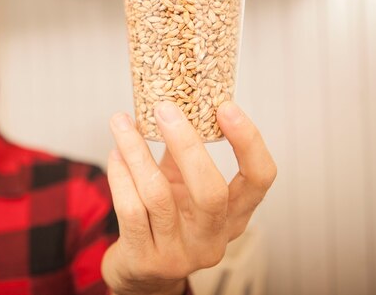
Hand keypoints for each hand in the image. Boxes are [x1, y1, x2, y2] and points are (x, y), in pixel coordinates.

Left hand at [102, 101, 276, 294]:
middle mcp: (213, 238)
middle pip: (211, 190)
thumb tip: (173, 102)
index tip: (225, 106)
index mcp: (234, 215)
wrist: (141, 272)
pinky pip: (130, 209)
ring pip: (158, 196)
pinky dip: (119, 175)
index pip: (260, 179)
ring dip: (137, 151)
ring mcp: (180, 253)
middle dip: (186, 143)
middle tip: (164, 108)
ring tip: (121, 123)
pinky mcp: (145, 259)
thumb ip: (182, 154)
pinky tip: (115, 154)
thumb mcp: (183, 187)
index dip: (248, 141)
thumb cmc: (165, 220)